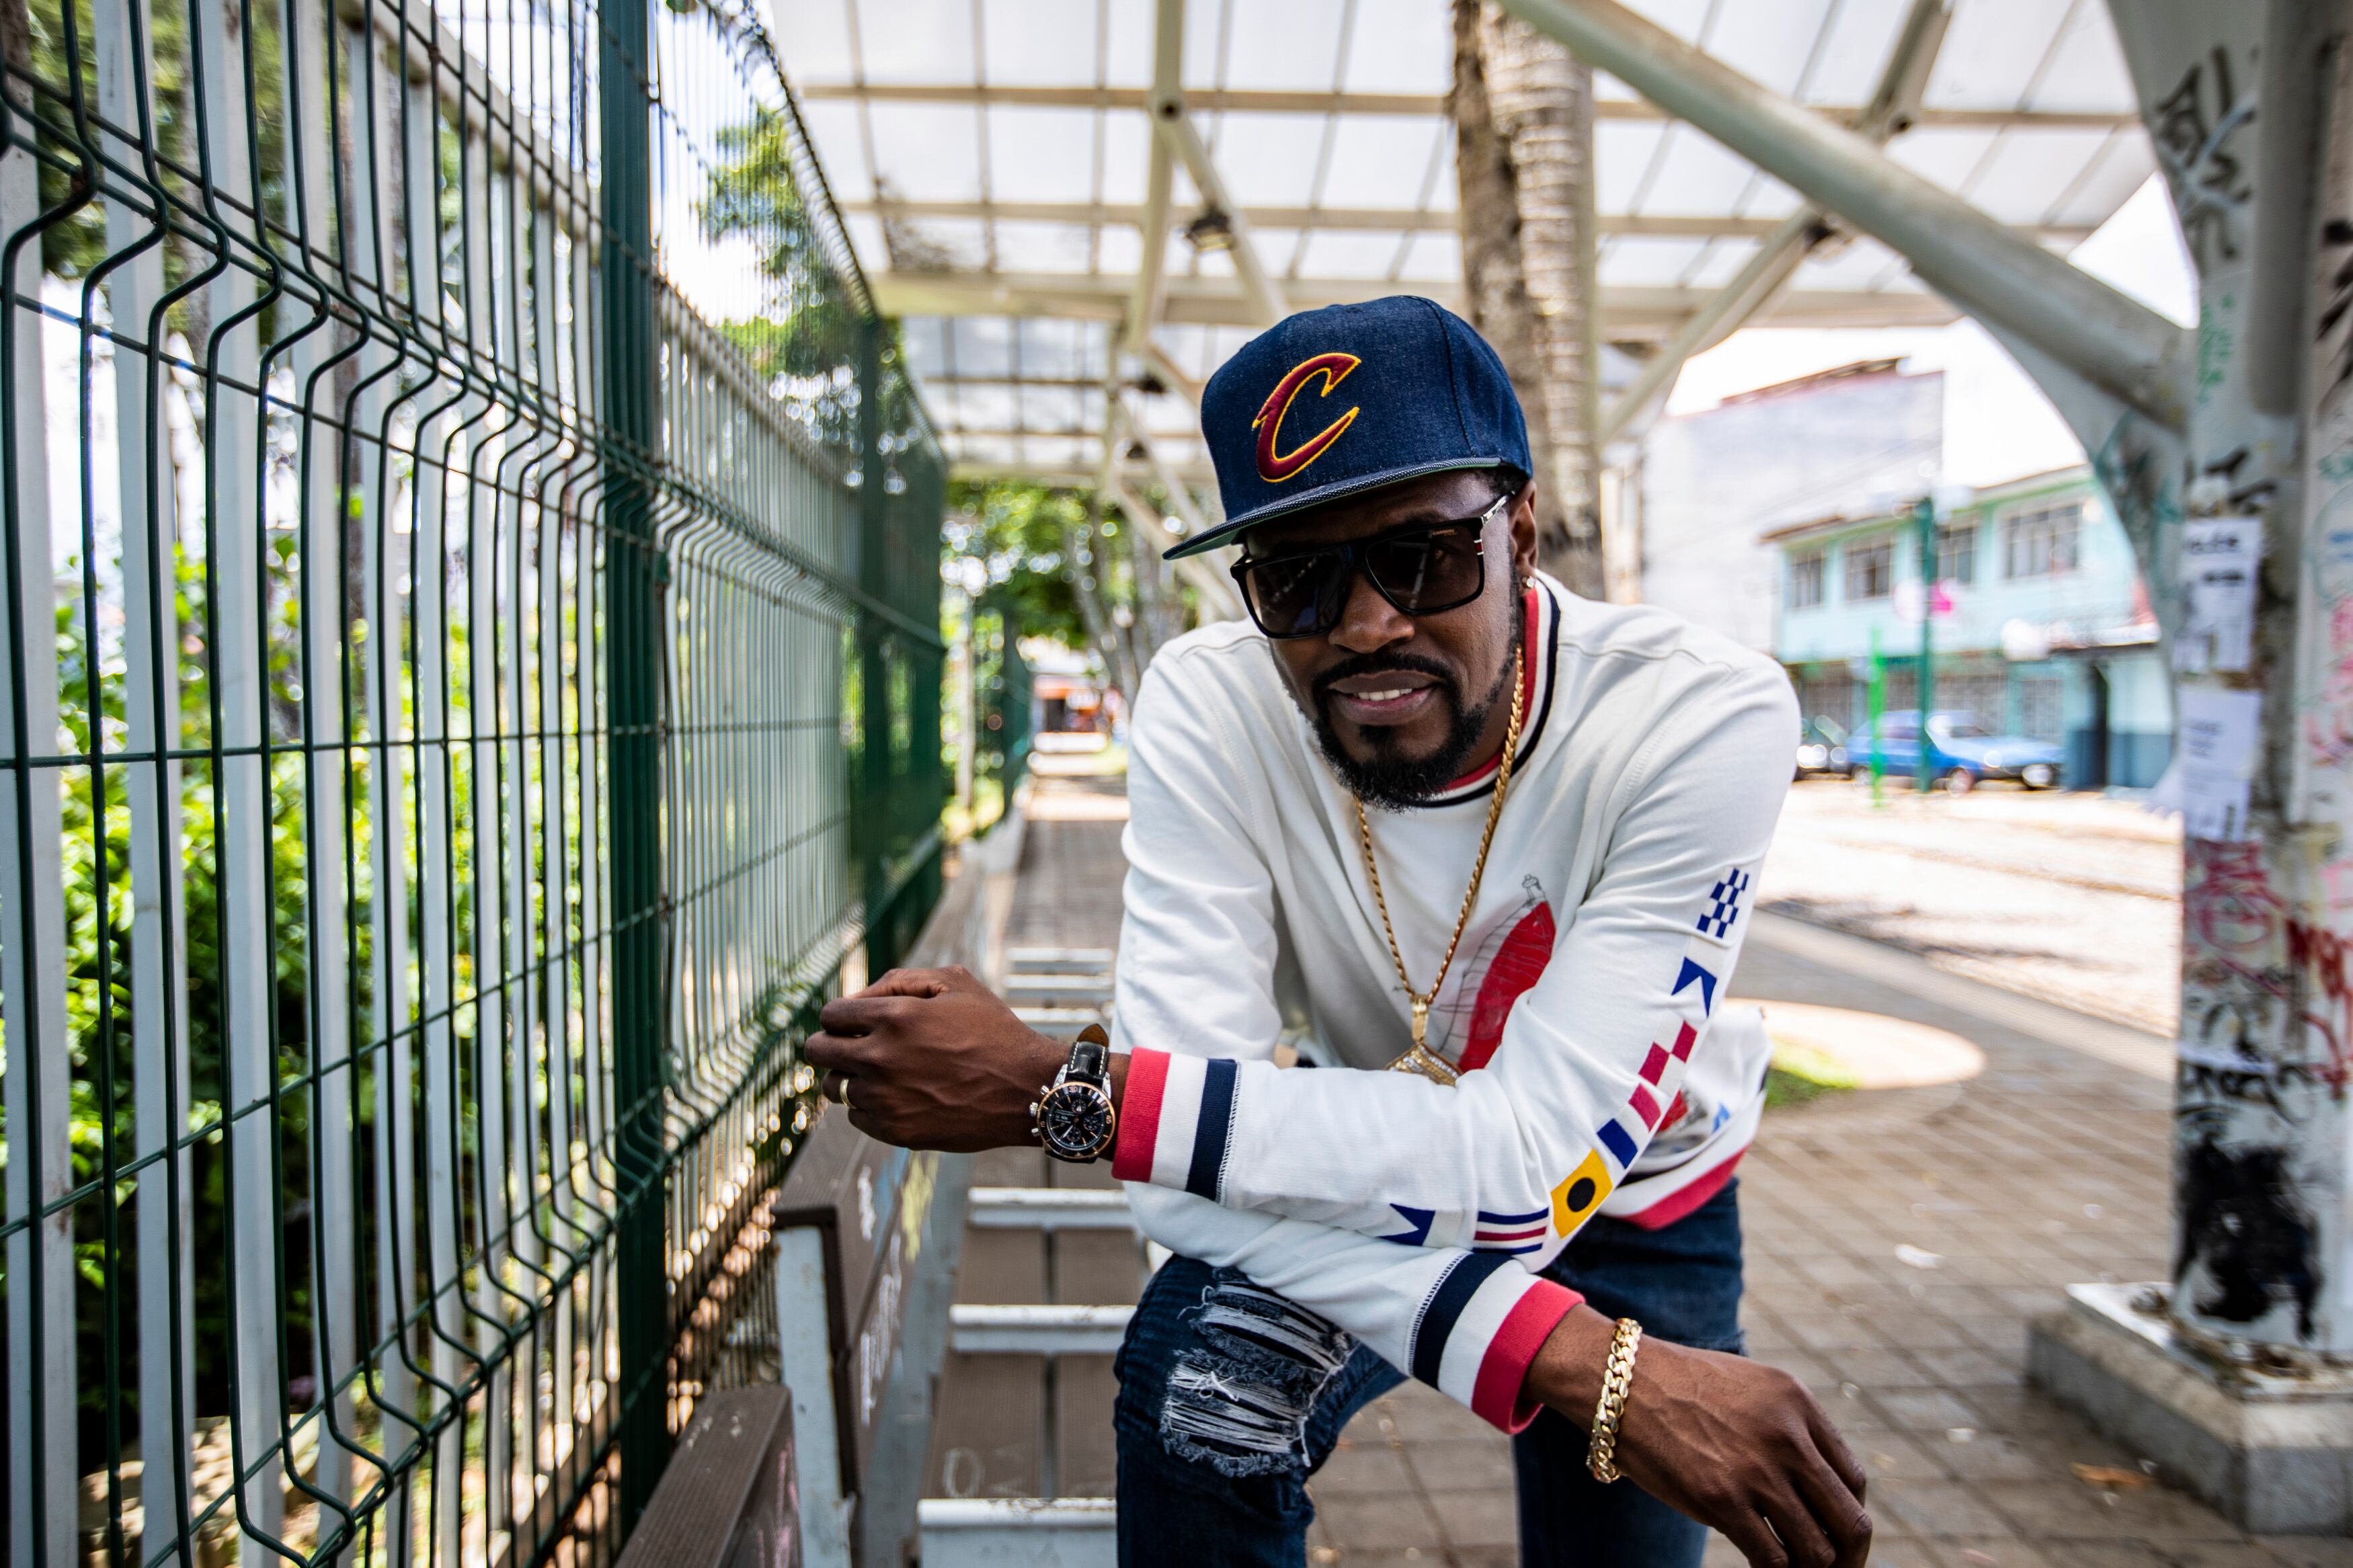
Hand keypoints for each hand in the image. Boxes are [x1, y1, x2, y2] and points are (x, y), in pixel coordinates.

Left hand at [803, 966, 1071, 1151]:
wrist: (1026, 1089)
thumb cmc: (993, 1031)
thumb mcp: (955, 983)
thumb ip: (899, 980)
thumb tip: (856, 1000)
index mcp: (893, 1016)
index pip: (830, 1015)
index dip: (839, 1016)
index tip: (854, 1023)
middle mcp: (880, 1057)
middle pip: (817, 1052)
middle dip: (829, 1044)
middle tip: (851, 1047)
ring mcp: (884, 1098)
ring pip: (834, 1087)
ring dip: (848, 1077)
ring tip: (880, 1073)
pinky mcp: (894, 1130)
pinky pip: (856, 1117)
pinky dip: (869, 1106)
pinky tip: (899, 1096)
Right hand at [1527, 1307, 1869, 1567]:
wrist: (1619, 1380)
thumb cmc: (1680, 1387)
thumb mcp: (1750, 1387)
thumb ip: (1789, 1427)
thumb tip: (1814, 1484)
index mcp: (1798, 1404)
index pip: (1853, 1480)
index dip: (1849, 1516)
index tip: (1835, 1534)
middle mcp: (1787, 1437)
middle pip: (1849, 1521)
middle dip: (1848, 1557)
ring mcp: (1756, 1470)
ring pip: (1816, 1550)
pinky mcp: (1721, 1500)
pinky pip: (1772, 1560)